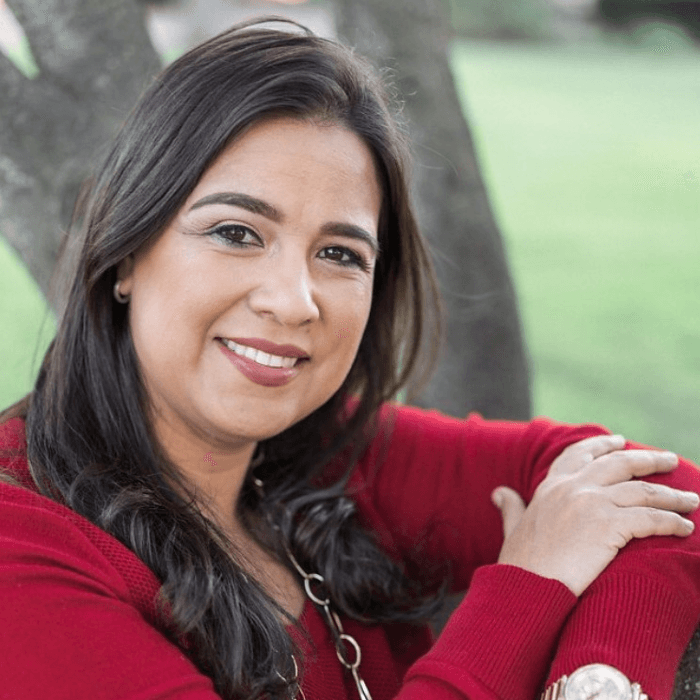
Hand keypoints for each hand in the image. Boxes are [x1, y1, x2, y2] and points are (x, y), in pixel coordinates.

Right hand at [491, 434, 698, 595]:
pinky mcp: (608, 525)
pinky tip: (685, 528)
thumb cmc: (519, 564)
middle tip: (668, 459)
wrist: (526, 587)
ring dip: (672, 495)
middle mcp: (572, 487)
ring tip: (691, 500)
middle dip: (648, 459)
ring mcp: (591, 503)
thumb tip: (500, 492)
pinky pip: (651, 518)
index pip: (579, 454)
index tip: (618, 441)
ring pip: (643, 491)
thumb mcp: (513, 528)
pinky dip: (672, 522)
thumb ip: (511, 507)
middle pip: (619, 463)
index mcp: (551, 486)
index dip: (601, 445)